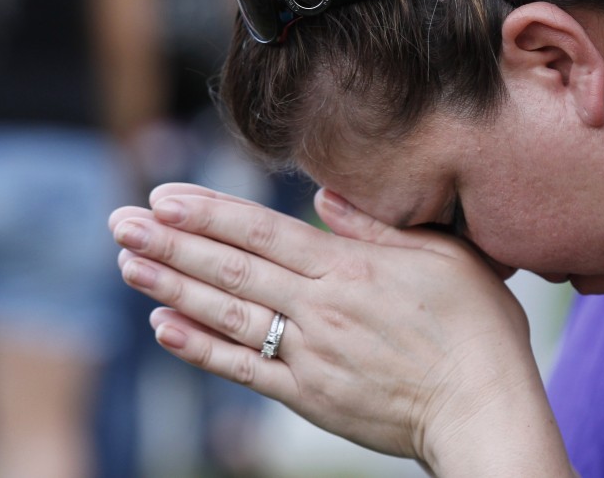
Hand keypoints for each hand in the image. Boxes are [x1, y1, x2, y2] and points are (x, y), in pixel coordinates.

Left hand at [109, 183, 571, 475]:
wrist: (483, 408)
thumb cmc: (478, 330)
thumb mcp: (444, 257)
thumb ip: (378, 228)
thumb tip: (324, 196)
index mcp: (352, 268)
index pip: (264, 230)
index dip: (209, 212)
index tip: (163, 196)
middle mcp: (321, 308)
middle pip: (232, 268)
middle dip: (171, 243)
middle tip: (120, 222)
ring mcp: (310, 354)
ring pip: (227, 314)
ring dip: (172, 287)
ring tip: (127, 264)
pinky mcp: (309, 397)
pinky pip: (243, 369)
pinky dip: (200, 347)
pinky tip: (163, 327)